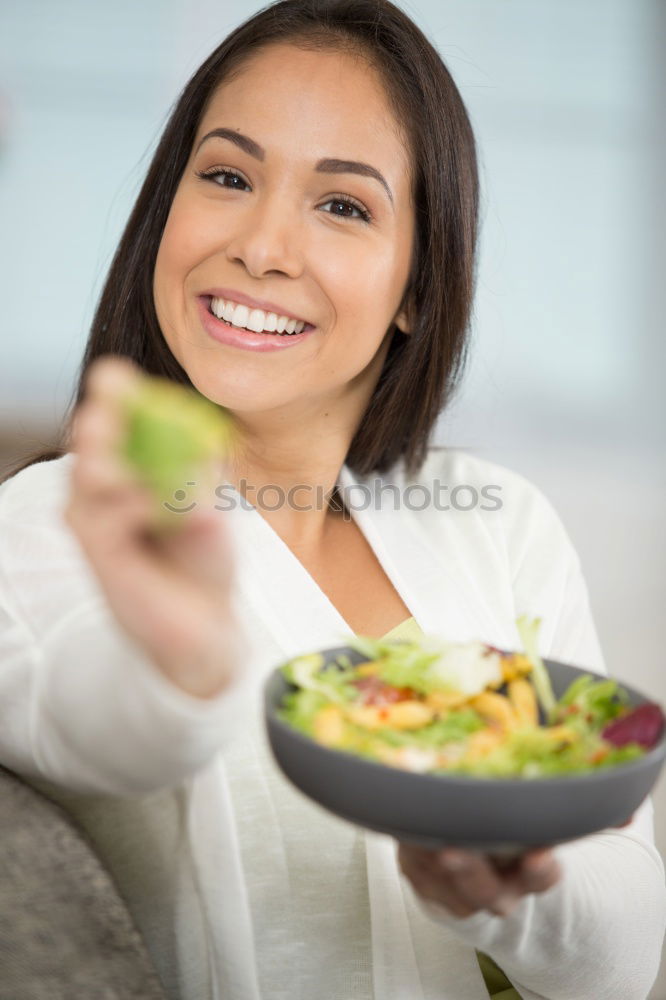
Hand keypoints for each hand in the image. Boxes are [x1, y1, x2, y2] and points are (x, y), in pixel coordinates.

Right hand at [64, 355, 241, 698]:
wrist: (207, 623)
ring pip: (86, 483)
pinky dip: (123, 511)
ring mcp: (98, 525)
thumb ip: (202, 478)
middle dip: (97, 423)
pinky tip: (146, 504)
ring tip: (120, 455)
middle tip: (105, 408)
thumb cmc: (202, 558)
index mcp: (131, 468)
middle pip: (90, 447)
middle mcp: (105, 492)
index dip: (109, 398)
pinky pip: (101, 527)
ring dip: (103, 464)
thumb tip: (204, 446)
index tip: (115, 374)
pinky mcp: (101, 560)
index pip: (114, 424)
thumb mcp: (209, 506)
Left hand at [398, 811, 635, 918]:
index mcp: (530, 875)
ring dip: (428, 859)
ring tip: (419, 833)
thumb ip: (583, 813)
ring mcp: (455, 887)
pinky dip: (408, 845)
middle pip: (484, 892)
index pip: (540, 878)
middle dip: (470, 872)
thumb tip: (623, 808)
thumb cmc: (517, 838)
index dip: (539, 868)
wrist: (480, 866)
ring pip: (442, 881)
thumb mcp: (548, 823)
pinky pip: (412, 866)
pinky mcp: (421, 876)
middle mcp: (494, 890)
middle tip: (455, 851)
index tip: (540, 854)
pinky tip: (405, 823)